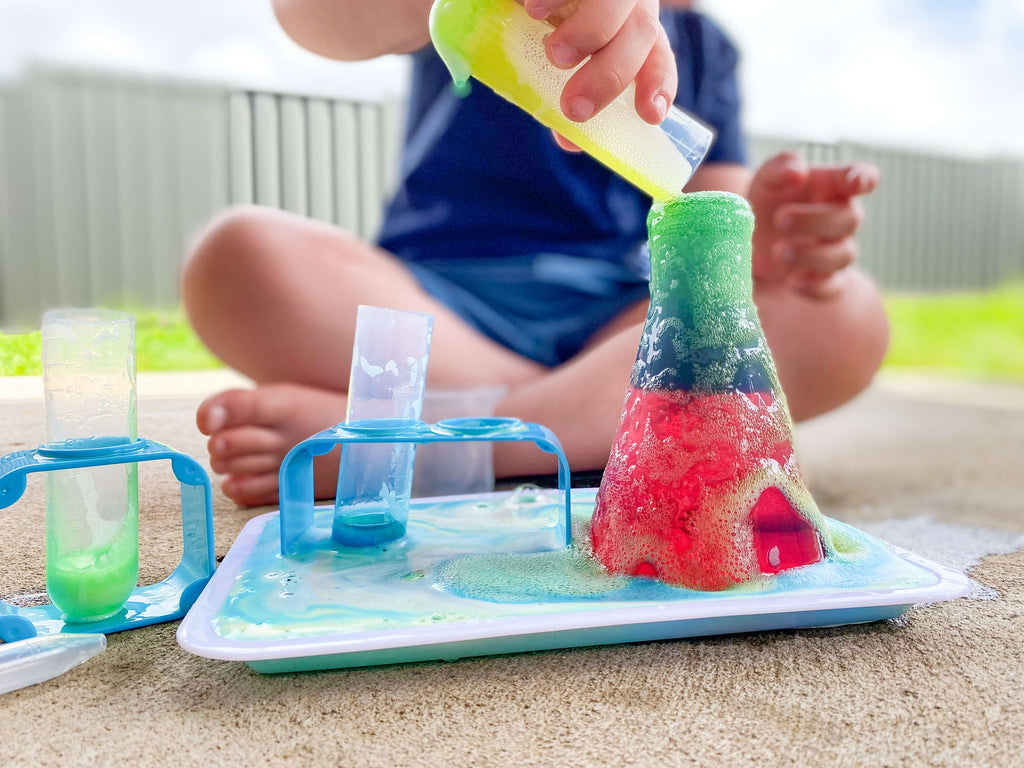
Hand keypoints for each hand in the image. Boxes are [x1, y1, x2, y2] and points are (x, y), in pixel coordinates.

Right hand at [522, 0, 676, 124]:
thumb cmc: (540, 24)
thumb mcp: (555, 59)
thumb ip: (563, 93)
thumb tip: (569, 140)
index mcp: (630, 28)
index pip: (658, 56)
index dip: (658, 85)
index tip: (650, 115)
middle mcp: (628, 1)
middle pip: (641, 33)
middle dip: (610, 76)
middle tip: (575, 108)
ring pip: (615, 2)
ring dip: (588, 34)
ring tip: (556, 55)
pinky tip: (532, 11)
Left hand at [748, 152, 878, 299]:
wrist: (749, 241)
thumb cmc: (768, 202)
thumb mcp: (766, 180)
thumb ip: (780, 167)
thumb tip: (798, 171)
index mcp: (832, 186)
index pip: (861, 177)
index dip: (863, 179)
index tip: (857, 182)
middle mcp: (840, 217)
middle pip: (849, 219)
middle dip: (816, 220)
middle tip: (780, 219)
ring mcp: (836, 249)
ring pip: (843, 254)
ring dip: (811, 254)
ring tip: (779, 251)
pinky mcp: (825, 279)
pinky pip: (832, 286)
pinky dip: (813, 286)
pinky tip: (791, 282)